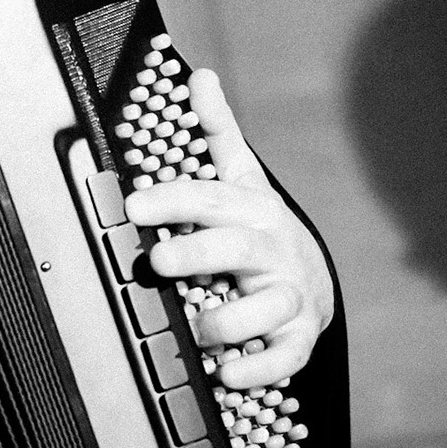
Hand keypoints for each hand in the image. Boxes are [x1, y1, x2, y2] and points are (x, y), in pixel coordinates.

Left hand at [121, 69, 333, 388]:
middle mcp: (273, 250)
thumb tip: (200, 75)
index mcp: (252, 209)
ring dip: (226, 321)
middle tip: (160, 262)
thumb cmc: (258, 228)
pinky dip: (256, 369)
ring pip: (264, 308)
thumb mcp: (241, 179)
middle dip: (198, 254)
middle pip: (238, 248)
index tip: (133, 205)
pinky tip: (227, 372)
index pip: (210, 198)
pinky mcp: (297, 339)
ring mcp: (288, 295)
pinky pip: (282, 357)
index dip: (173, 200)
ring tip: (196, 328)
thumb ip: (217, 133)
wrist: (312, 283)